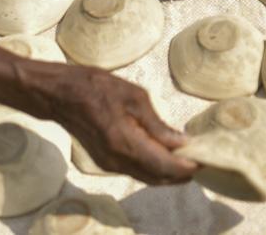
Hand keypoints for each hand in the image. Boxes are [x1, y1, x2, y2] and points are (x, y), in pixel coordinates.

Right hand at [56, 66, 196, 184]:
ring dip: (168, 173)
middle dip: (181, 173)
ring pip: (147, 177)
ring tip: (187, 157)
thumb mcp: (134, 97)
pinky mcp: (105, 162)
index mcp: (125, 143)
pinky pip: (136, 171)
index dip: (186, 167)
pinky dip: (154, 168)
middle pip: (157, 178)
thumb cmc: (97, 87)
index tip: (204, 159)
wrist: (61, 95)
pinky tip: (165, 154)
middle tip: (200, 159)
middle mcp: (117, 161)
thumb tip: (181, 143)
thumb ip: (157, 124)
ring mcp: (109, 164)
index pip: (164, 166)